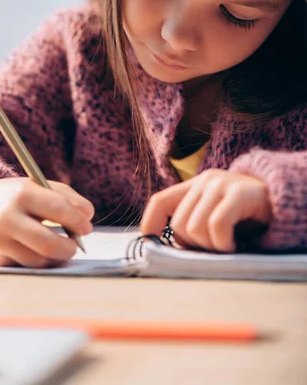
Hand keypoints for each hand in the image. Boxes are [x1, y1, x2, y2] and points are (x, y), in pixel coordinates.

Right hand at [0, 177, 93, 266]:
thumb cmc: (18, 196)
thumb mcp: (40, 186)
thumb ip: (68, 197)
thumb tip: (88, 217)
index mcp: (22, 193)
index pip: (58, 209)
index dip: (77, 221)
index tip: (86, 227)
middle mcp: (7, 217)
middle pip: (48, 243)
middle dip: (69, 248)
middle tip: (76, 246)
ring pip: (39, 260)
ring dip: (56, 256)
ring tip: (59, 246)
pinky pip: (27, 266)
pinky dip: (39, 260)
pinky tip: (37, 249)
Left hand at [141, 169, 271, 251]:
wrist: (282, 200)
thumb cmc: (246, 215)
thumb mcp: (215, 214)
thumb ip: (194, 223)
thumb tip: (169, 250)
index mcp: (194, 186)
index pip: (160, 201)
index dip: (150, 223)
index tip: (151, 243)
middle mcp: (204, 181)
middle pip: (179, 225)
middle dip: (194, 246)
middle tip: (214, 248)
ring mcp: (222, 185)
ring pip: (196, 228)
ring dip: (211, 247)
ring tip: (227, 245)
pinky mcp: (239, 193)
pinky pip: (217, 226)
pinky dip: (223, 244)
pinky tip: (234, 245)